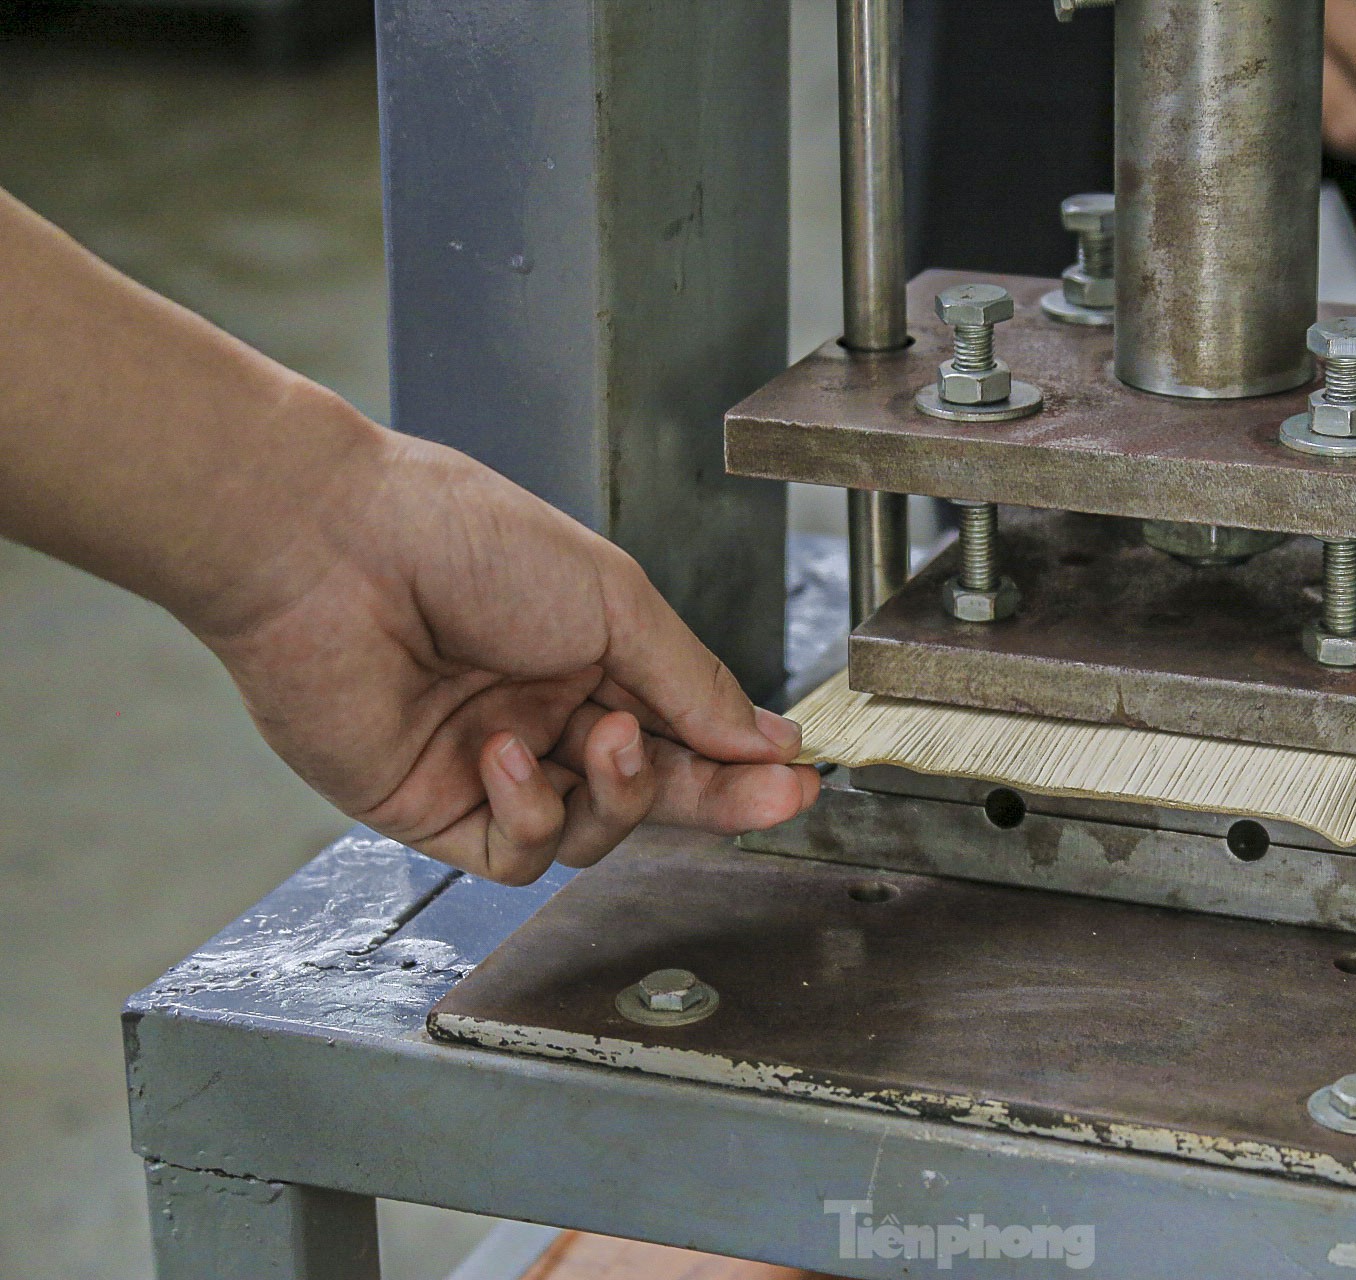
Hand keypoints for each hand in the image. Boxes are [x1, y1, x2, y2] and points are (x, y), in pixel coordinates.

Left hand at [200, 399, 818, 884]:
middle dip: (715, 796)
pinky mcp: (430, 809)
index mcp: (589, 653)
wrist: (332, 548)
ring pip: (590, 831)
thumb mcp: (612, 597)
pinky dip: (527, 810)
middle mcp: (543, 713)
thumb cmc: (461, 539)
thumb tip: (761, 737)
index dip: (742, 760)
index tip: (796, 775)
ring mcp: (489, 765)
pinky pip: (514, 850)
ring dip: (611, 794)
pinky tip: (502, 754)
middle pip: (651, 789)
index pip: (684, 729)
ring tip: (594, 734)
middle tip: (770, 797)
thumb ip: (691, 679)